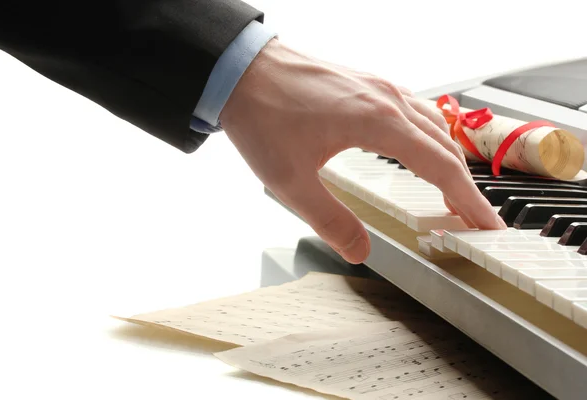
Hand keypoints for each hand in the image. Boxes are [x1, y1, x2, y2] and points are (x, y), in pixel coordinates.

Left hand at [219, 39, 506, 263]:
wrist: (240, 70)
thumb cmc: (262, 115)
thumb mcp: (291, 181)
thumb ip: (330, 220)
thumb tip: (359, 250)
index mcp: (379, 123)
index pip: (441, 167)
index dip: (469, 200)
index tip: (487, 223)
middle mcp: (387, 100)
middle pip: (445, 146)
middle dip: (464, 185)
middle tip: (473, 217)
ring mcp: (377, 87)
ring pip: (432, 125)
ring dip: (448, 158)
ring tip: (452, 189)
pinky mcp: (364, 84)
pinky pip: (413, 110)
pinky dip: (428, 136)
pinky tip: (418, 147)